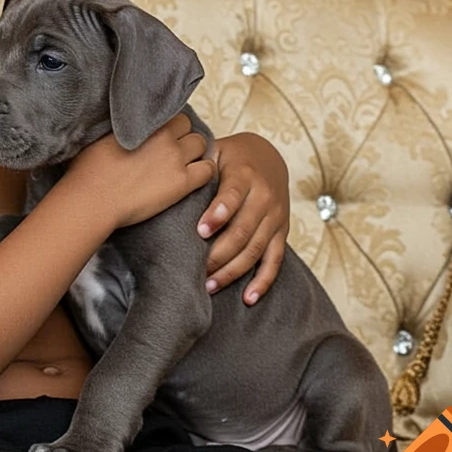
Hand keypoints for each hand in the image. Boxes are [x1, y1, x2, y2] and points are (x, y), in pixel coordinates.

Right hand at [63, 113, 217, 230]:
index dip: (167, 126)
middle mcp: (162, 136)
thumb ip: (119, 129)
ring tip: (184, 165)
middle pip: (187, 126)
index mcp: (143, 124)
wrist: (92, 199)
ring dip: (194, 153)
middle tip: (173, 151)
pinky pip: (208, 170)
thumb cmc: (87, 171)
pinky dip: (204, 172)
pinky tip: (192, 180)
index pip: (169, 114)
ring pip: (201, 144)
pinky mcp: (182, 183)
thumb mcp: (101, 138)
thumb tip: (119, 127)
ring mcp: (175, 158)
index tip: (162, 136)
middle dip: (182, 136)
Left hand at [197, 132, 288, 304]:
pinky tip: (248, 298)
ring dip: (233, 270)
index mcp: (245, 174)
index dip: (218, 214)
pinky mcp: (282, 231)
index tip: (200, 231)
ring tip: (210, 285)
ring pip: (256, 248)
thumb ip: (199, 165)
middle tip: (198, 269)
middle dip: (220, 252)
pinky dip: (263, 281)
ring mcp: (276, 216)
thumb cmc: (231, 157)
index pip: (232, 195)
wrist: (268, 156)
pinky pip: (275, 260)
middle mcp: (264, 196)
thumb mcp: (216, 152)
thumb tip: (170, 178)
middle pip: (243, 230)